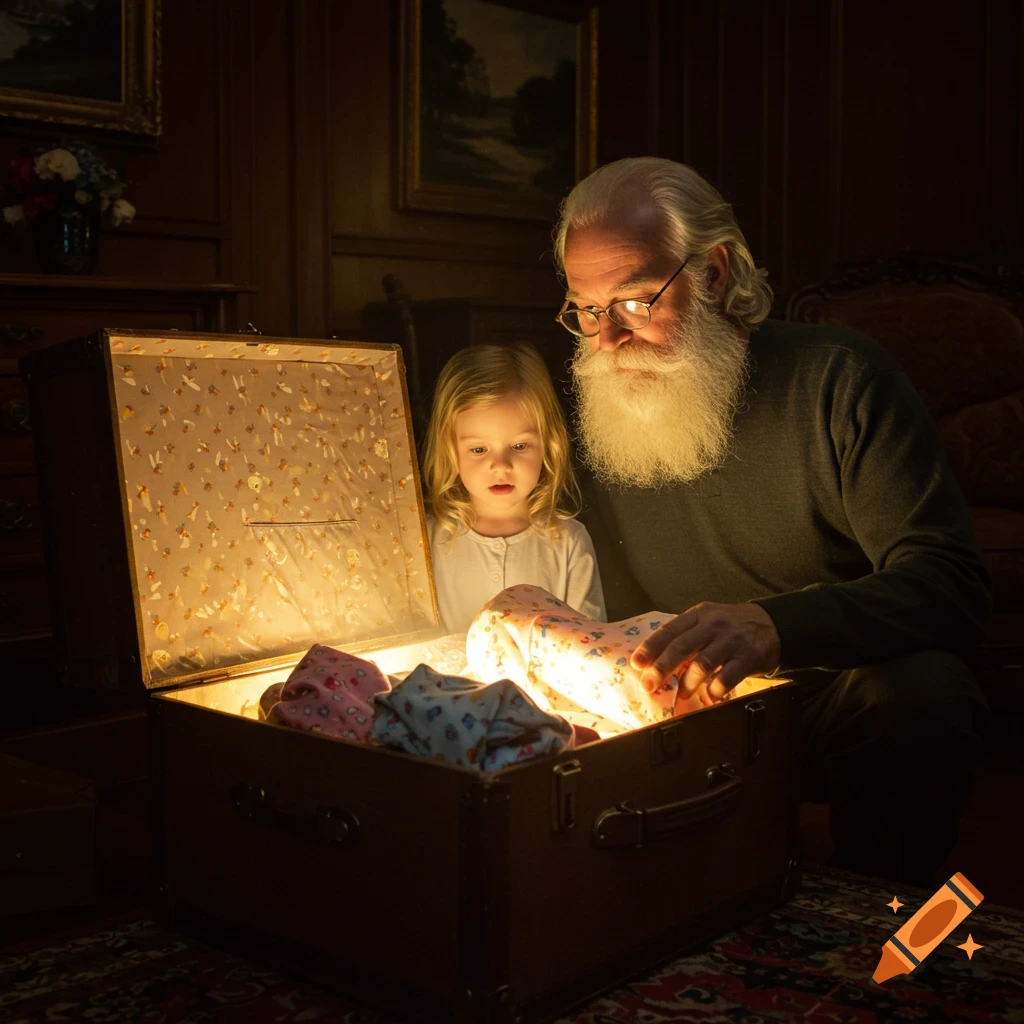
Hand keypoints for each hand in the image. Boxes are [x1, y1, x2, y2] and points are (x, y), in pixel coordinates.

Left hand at [629, 601, 780, 708]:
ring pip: (702, 663)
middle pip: (681, 647)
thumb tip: (656, 660)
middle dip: (661, 668)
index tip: (636, 663)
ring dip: (687, 683)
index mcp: (699, 614)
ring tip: (681, 694)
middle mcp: (713, 625)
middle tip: (648, 685)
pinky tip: (709, 697)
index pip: (669, 630)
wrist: (774, 623)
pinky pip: (726, 677)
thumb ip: (687, 635)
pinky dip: (714, 691)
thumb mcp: (708, 619)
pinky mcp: (748, 657)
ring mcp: (731, 640)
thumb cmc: (732, 626)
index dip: (651, 647)